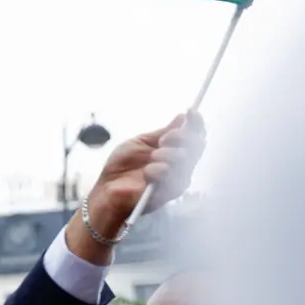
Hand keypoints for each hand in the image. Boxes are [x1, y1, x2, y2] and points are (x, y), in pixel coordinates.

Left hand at [64, 112, 204, 264]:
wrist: (107, 190)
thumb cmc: (121, 168)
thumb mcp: (139, 143)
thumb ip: (161, 133)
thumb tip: (181, 117)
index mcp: (172, 150)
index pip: (193, 136)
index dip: (196, 123)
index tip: (190, 111)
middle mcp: (178, 164)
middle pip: (196, 145)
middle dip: (181, 136)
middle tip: (164, 139)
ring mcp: (176, 179)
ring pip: (186, 159)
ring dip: (167, 154)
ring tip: (151, 158)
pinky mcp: (170, 193)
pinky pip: (174, 176)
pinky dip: (158, 170)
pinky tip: (148, 173)